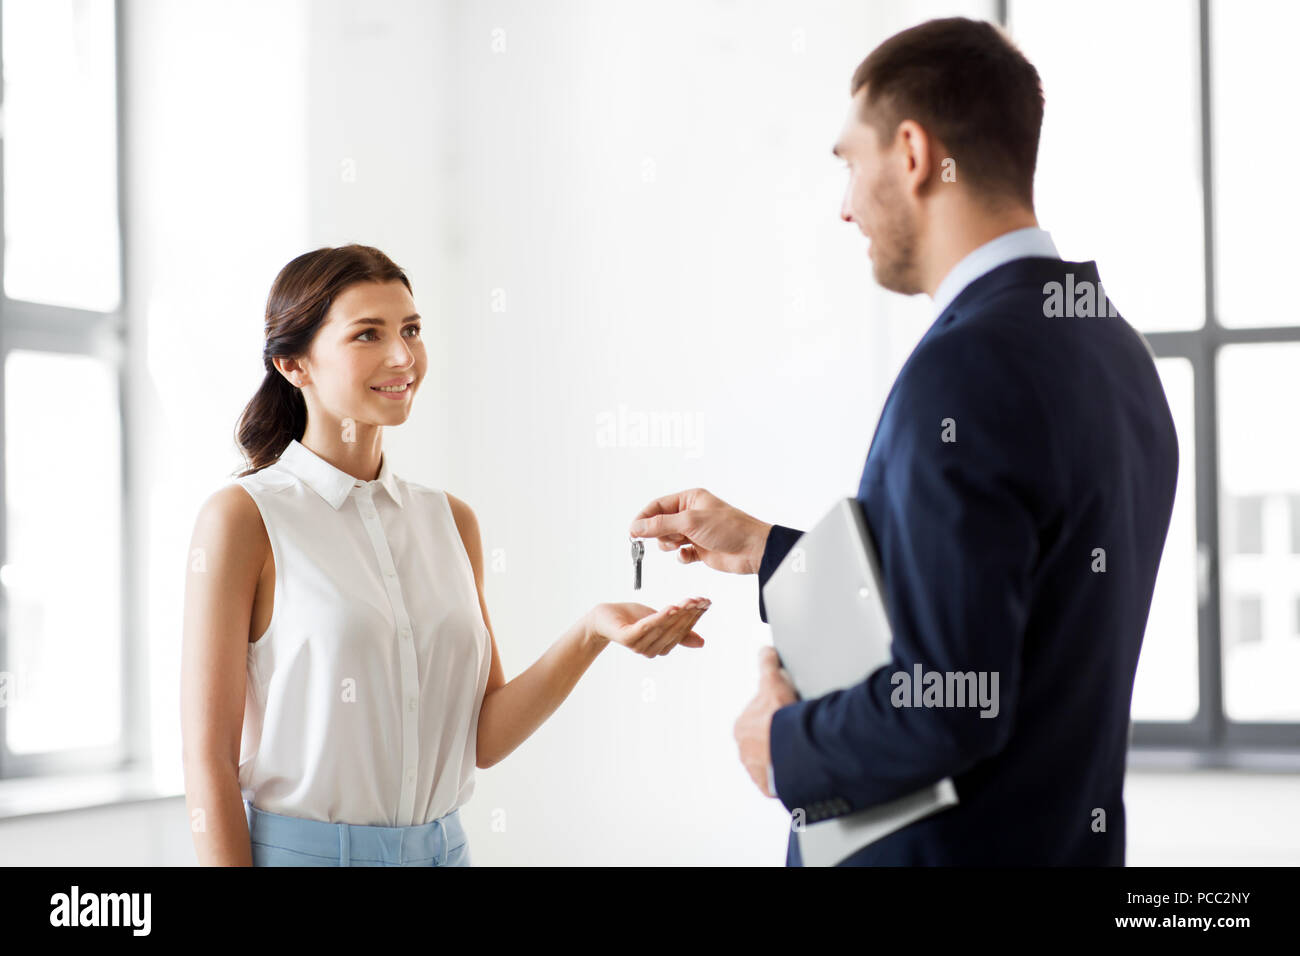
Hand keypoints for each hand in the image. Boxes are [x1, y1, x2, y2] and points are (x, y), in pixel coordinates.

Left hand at [586, 598, 709, 657]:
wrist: (604, 617)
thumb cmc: (632, 619)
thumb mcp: (659, 621)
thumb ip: (679, 632)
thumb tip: (702, 643)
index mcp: (661, 648)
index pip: (682, 632)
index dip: (695, 617)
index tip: (706, 602)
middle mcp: (651, 650)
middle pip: (675, 630)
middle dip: (690, 614)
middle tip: (701, 600)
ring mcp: (639, 645)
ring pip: (664, 627)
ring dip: (679, 613)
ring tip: (690, 601)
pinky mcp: (628, 638)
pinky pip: (648, 627)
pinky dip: (661, 617)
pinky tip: (672, 607)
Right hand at [628, 488, 772, 574]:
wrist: (753, 550)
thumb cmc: (729, 528)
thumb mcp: (690, 522)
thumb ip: (661, 524)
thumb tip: (636, 527)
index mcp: (690, 499)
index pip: (658, 505)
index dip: (644, 518)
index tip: (633, 532)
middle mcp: (691, 513)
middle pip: (660, 523)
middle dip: (658, 532)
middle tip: (662, 539)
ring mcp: (695, 532)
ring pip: (668, 538)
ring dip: (669, 544)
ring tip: (681, 544)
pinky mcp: (700, 549)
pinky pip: (680, 553)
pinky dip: (681, 556)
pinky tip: (689, 555)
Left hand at [734, 646, 798, 796]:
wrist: (793, 747)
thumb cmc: (781, 715)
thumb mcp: (773, 682)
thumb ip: (767, 665)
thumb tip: (765, 651)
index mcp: (742, 727)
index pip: (760, 720)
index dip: (777, 716)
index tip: (789, 717)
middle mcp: (744, 751)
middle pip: (764, 742)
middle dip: (779, 738)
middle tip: (798, 734)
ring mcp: (755, 771)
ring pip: (771, 762)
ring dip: (783, 758)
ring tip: (801, 753)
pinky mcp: (768, 787)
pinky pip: (779, 782)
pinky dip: (788, 776)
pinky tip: (799, 768)